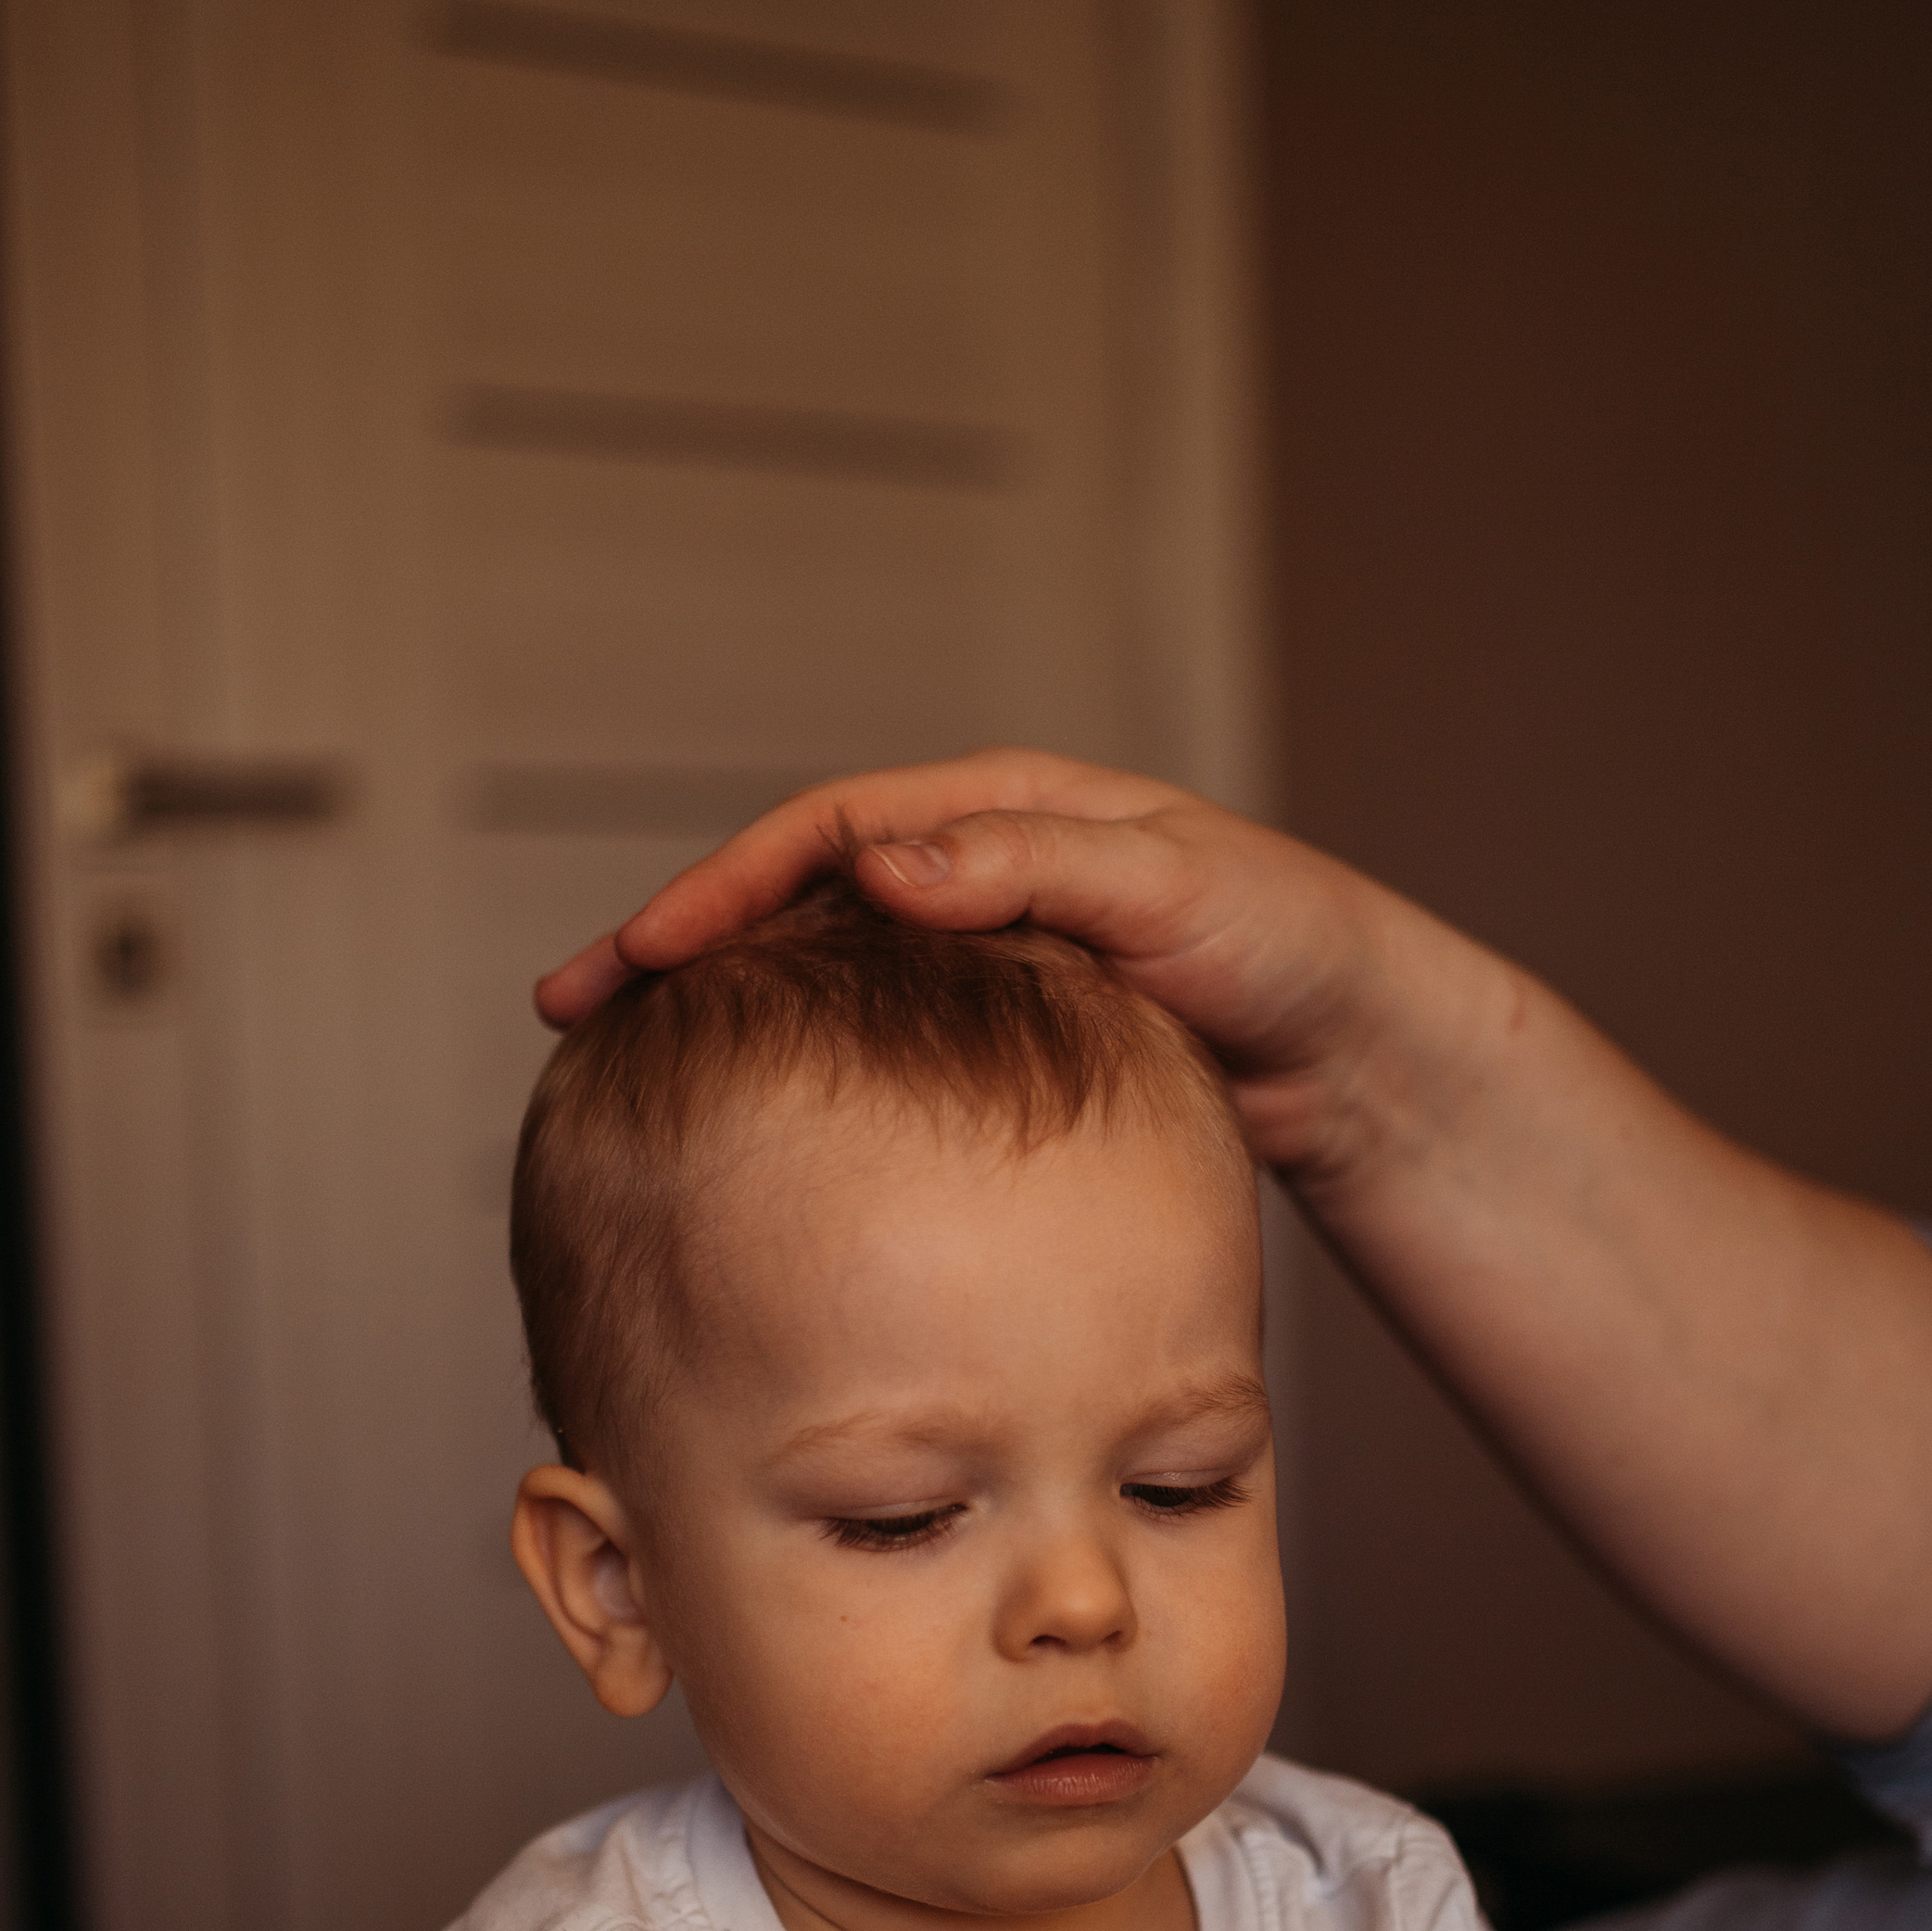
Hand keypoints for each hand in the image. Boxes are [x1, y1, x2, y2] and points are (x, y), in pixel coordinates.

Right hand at [531, 747, 1487, 1190]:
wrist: (1363, 1049)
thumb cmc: (1290, 951)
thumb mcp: (1169, 890)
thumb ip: (1029, 866)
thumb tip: (879, 864)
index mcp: (1007, 811)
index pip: (825, 834)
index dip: (722, 887)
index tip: (638, 953)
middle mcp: (979, 868)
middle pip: (791, 898)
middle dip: (676, 946)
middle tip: (568, 1010)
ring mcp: (981, 952)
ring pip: (817, 973)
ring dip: (718, 1011)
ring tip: (615, 1068)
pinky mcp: (999, 1034)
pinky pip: (869, 1038)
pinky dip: (793, 1064)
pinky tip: (738, 1119)